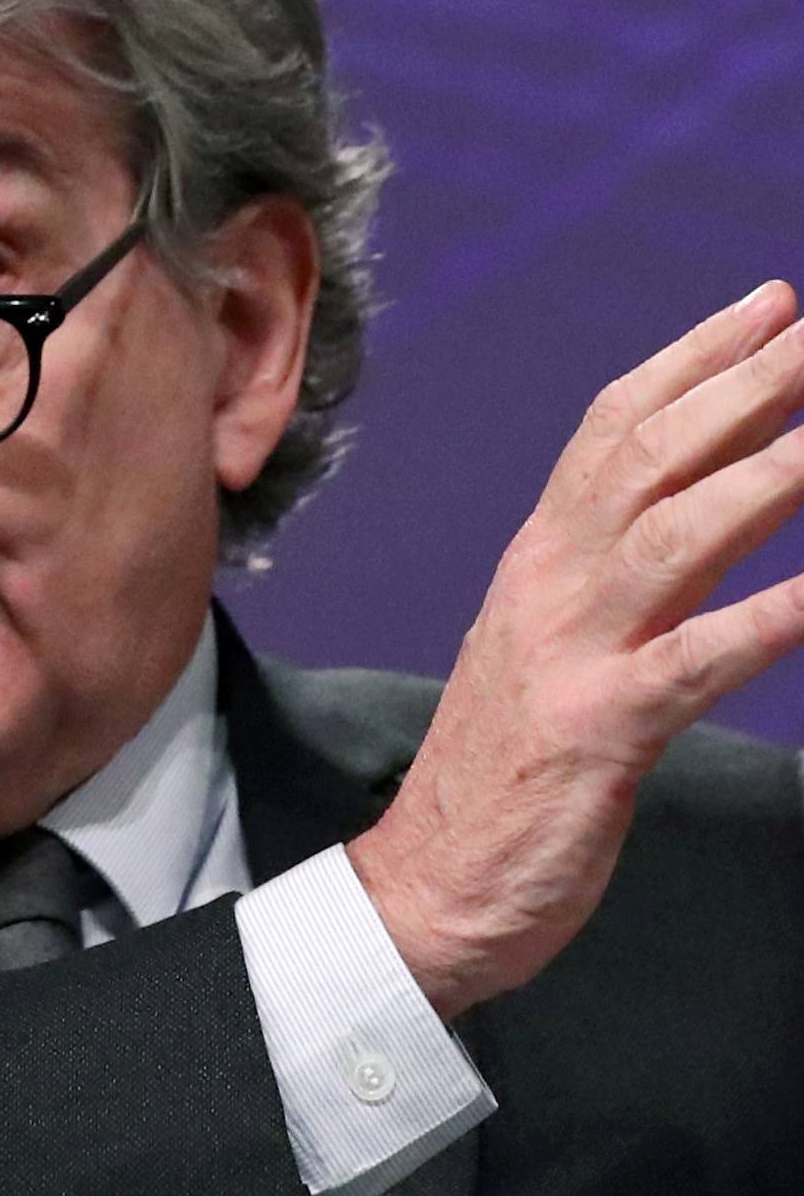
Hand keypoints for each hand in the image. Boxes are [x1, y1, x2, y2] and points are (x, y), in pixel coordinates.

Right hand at [348, 281, 803, 1020]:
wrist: (425, 890)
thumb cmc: (504, 776)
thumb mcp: (555, 648)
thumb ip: (622, 576)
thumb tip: (711, 506)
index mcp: (540, 561)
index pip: (614, 428)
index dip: (695, 358)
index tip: (770, 306)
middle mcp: (550, 584)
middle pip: (650, 456)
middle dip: (745, 385)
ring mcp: (572, 654)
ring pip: (676, 534)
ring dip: (767, 473)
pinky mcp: (600, 732)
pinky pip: (698, 660)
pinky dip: (770, 616)